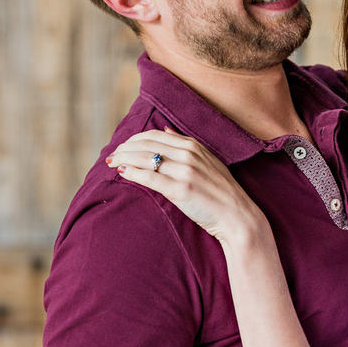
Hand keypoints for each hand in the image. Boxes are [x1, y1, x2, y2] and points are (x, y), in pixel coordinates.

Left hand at [106, 129, 266, 243]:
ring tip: (111, 163)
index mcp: (193, 146)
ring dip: (123, 159)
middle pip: (146, 144)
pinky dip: (132, 173)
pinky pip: (149, 177)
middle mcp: (188, 155)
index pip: (155, 135)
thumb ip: (186, 144)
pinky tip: (122, 173)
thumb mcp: (208, 160)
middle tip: (110, 155)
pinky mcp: (180, 190)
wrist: (237, 216)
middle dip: (124, 148)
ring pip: (144, 159)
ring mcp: (185, 171)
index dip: (134, 139)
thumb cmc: (221, 191)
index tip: (122, 146)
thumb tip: (166, 130)